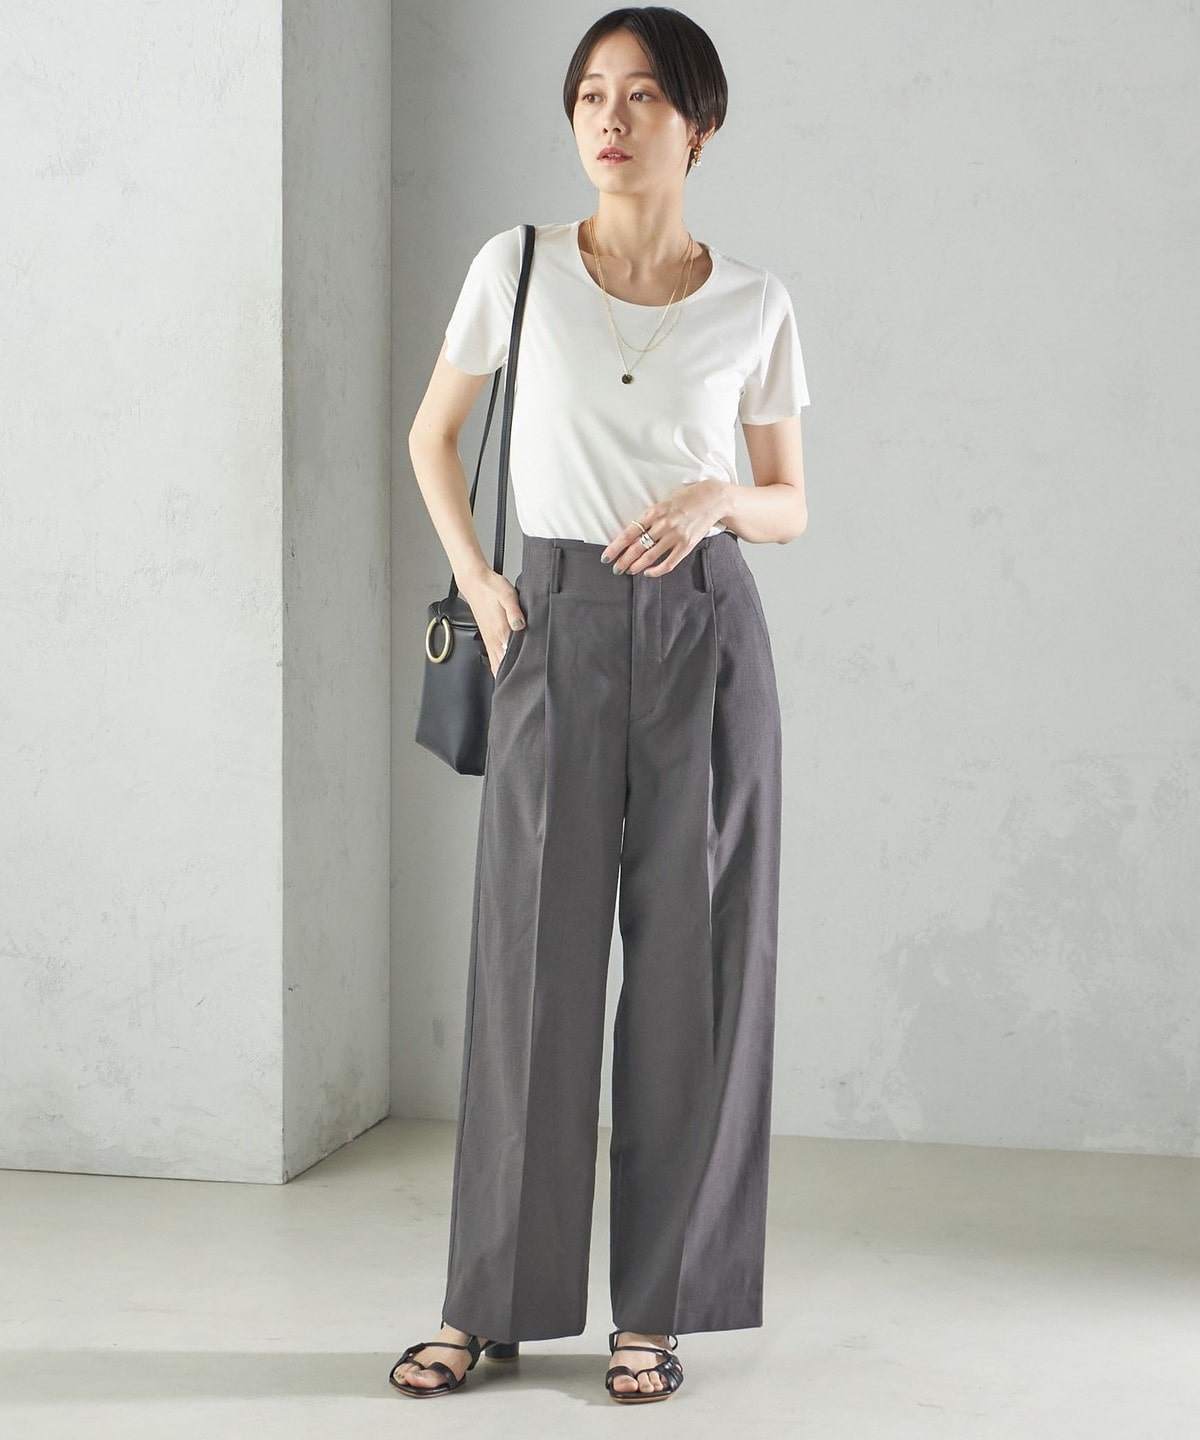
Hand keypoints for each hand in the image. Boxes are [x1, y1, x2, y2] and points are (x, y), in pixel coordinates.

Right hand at [458, 568, 524, 676]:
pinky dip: (498, 666)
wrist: (475, 582)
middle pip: (503, 665)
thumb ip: (515, 612)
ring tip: (515, 684)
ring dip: (504, 674)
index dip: (520, 669)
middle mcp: (494, 638)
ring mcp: (489, 639)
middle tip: (524, 687)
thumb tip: (520, 626)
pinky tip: (504, 670)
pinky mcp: (487, 636)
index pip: (511, 657)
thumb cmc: (492, 587)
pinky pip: (493, 657)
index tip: (529, 678)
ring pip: (496, 664)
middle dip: (513, 677)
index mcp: (500, 631)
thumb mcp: (508, 595)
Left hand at [600, 479, 727, 576]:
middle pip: (637, 547)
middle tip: (615, 569)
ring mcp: (675, 536)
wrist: (712, 498)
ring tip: (628, 570)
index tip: (606, 556)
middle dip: (623, 560)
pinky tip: (648, 573)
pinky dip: (656, 570)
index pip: (629, 533)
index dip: (615, 547)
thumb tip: (634, 534)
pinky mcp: (686, 545)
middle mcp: (663, 524)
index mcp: (654, 512)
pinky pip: (668, 563)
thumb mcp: (664, 502)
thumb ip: (650, 517)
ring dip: (636, 566)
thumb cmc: (686, 498)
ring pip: (650, 556)